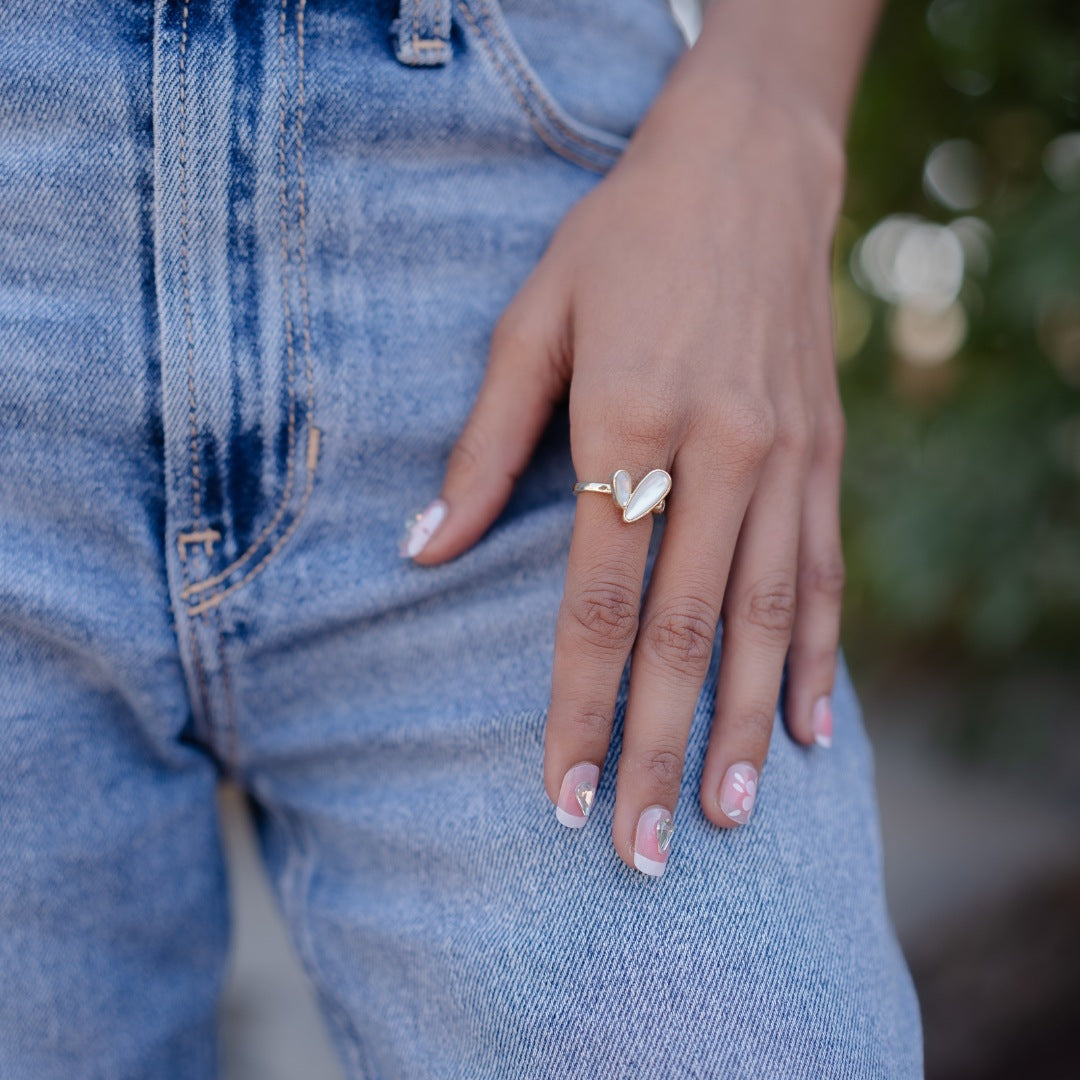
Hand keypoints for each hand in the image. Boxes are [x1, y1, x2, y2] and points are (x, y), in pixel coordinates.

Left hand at [403, 59, 848, 874]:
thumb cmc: (623, 242)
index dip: (578, 705)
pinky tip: (808, 729)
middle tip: (638, 853)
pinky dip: (818, 656)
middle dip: (657, 749)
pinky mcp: (824, 453)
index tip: (562, 795)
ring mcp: (785, 457)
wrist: (746, 169)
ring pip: (767, 618)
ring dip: (741, 726)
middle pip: (687, 632)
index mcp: (632, 422)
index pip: (600, 600)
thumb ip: (484, 446)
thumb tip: (422, 548)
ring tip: (719, 817)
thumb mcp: (534, 321)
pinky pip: (823, 573)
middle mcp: (721, 451)